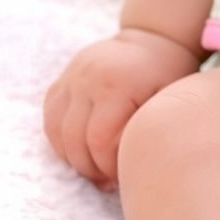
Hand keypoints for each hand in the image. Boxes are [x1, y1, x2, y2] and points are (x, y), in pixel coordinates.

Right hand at [43, 29, 200, 189]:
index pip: (99, 141)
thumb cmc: (168, 74)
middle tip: (108, 180)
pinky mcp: (61, 81)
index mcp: (114, 84)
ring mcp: (70, 78)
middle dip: (90, 168)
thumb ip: (146, 129)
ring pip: (56, 133)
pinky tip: (81, 150)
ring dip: (72, 158)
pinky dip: (61, 141)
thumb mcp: (168, 99)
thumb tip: (129, 166)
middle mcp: (86, 79)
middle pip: (73, 141)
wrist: (153, 39)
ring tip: (95, 168)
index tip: (125, 174)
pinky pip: (51, 119)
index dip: (109, 166)